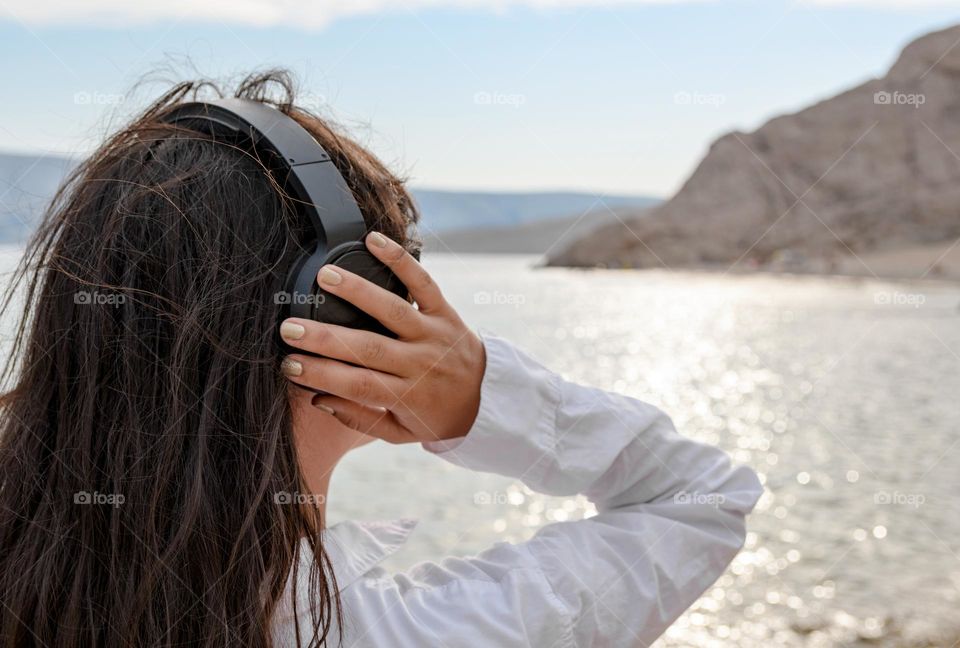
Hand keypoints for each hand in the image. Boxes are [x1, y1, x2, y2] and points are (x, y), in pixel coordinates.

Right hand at [280, 232, 485, 443]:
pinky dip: (400, 260)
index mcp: (406, 396)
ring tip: (324, 278)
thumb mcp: (399, 432)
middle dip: (326, 337)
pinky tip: (373, 241)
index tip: (289, 365)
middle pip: (368, 348)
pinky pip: (423, 283)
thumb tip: (317, 398)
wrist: (487, 400)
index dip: (321, 375)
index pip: (357, 385)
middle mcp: (420, 363)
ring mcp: (433, 334)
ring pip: (393, 310)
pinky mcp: (445, 311)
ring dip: (358, 292)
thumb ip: (359, 420)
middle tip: (290, 327)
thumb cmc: (433, 416)